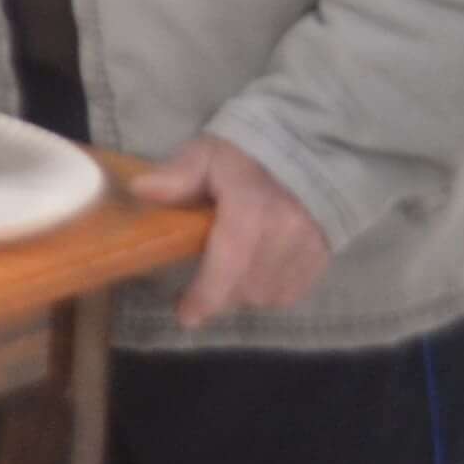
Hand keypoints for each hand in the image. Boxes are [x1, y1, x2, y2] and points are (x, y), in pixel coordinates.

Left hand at [132, 137, 330, 329]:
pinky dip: (270, 292)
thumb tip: (140, 190)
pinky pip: (292, 292)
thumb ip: (177, 175)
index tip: (186, 316)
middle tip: (200, 288)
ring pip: (270, 295)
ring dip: (244, 294)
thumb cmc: (246, 154)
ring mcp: (309, 246)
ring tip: (227, 275)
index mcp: (252, 208)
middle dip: (219, 295)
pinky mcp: (322, 256)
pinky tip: (254, 274)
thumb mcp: (205, 154)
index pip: (229, 264)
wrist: (306, 148)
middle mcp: (285, 233)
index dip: (206, 296)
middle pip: (247, 288)